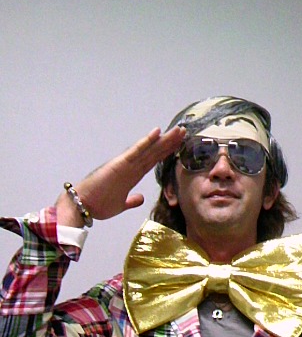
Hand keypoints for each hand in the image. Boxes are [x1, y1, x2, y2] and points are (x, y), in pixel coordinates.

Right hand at [56, 125, 185, 223]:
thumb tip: (141, 198)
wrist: (82, 206)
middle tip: (183, 131)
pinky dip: (146, 142)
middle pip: (154, 152)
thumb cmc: (98, 205)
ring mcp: (126, 164)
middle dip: (169, 142)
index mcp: (131, 176)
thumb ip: (131, 200)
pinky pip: (136, 151)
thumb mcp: (120, 205)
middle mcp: (130, 167)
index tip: (178, 145)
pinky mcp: (120, 165)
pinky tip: (157, 132)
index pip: (152, 161)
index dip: (165, 152)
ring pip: (149, 149)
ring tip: (178, 130)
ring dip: (164, 140)